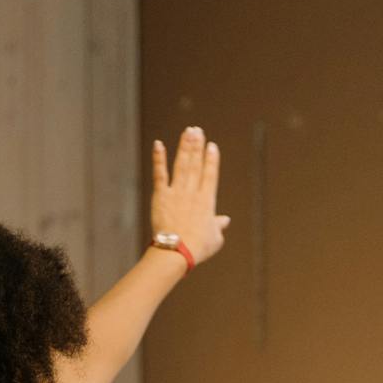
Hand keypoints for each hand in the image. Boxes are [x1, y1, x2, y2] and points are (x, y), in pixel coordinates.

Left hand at [150, 126, 229, 266]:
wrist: (176, 251)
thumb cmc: (198, 247)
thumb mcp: (215, 238)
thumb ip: (218, 226)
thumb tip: (224, 220)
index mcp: (207, 200)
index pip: (210, 174)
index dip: (211, 159)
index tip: (212, 145)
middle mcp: (192, 192)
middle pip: (196, 164)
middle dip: (197, 146)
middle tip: (197, 130)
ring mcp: (176, 192)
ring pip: (181, 165)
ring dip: (184, 147)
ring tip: (187, 132)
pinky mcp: (161, 196)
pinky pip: (160, 174)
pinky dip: (159, 158)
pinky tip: (158, 144)